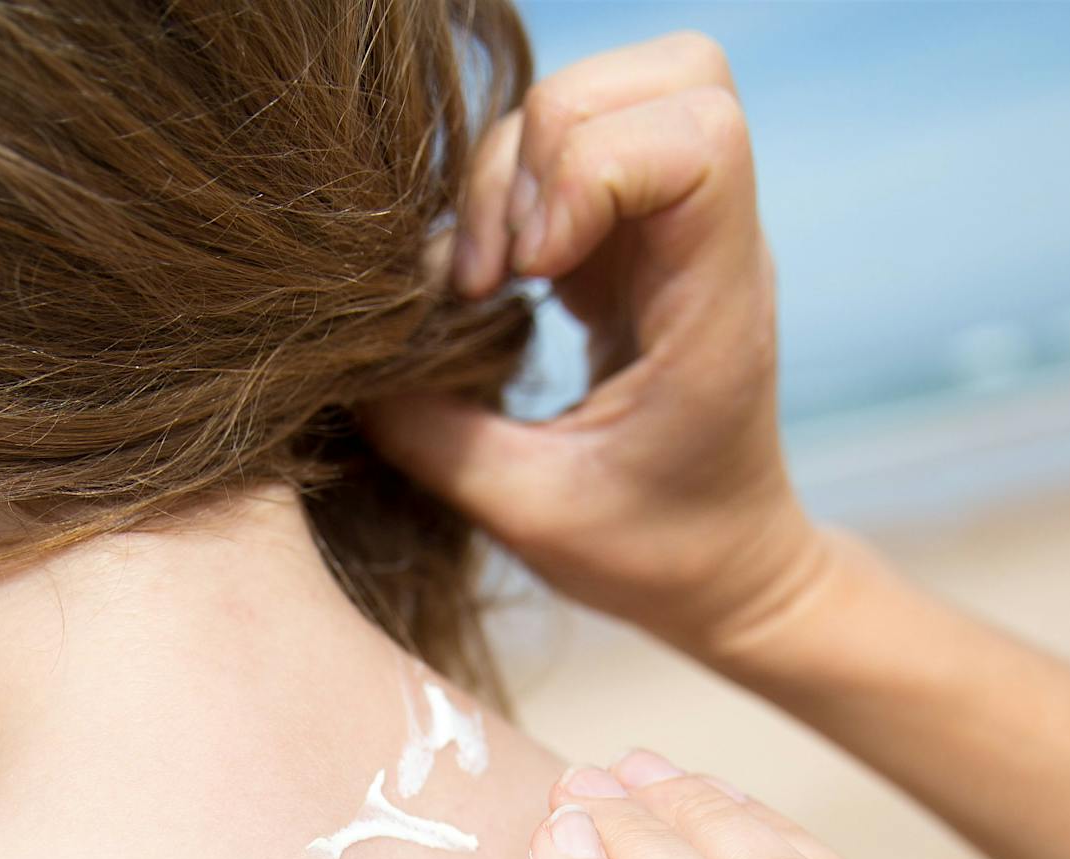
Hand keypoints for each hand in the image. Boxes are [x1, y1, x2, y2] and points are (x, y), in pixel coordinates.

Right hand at [360, 34, 827, 655]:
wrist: (722, 570)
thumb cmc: (650, 553)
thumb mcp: (528, 514)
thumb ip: (433, 436)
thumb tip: (347, 371)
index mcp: (714, 304)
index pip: (697, 139)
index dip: (590, 169)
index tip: (532, 274)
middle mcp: (709, 242)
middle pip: (663, 78)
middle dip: (545, 144)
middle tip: (498, 267)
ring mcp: (673, 230)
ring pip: (612, 95)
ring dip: (517, 167)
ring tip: (484, 278)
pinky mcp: (633, 240)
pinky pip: (571, 154)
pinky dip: (511, 197)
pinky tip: (492, 280)